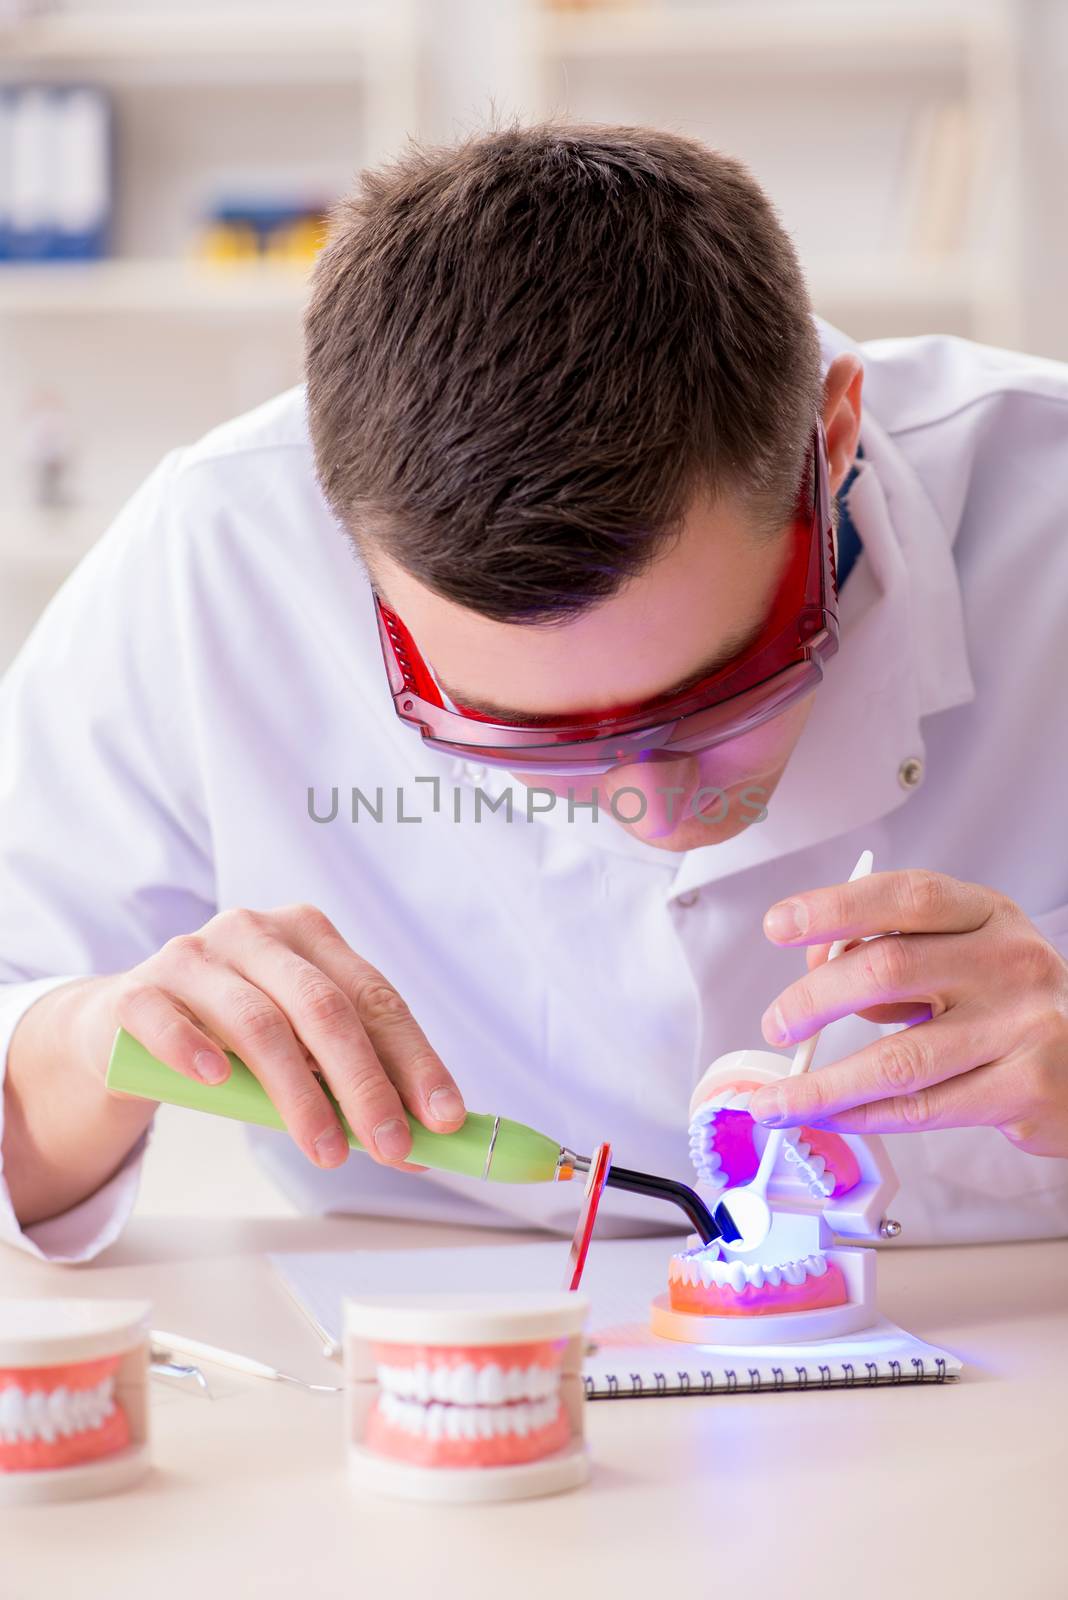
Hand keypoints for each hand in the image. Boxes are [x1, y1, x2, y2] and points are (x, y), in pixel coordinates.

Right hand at [103, 904, 465, 1169]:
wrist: (128, 1024)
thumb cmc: (232, 1037)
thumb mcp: (300, 1050)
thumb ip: (352, 1085)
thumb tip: (422, 1147)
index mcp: (310, 937)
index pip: (376, 998)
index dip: (415, 1060)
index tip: (442, 1118)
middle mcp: (256, 932)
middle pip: (325, 1007)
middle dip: (366, 1083)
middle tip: (391, 1146)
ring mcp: (193, 955)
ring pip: (258, 1022)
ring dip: (299, 1094)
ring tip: (327, 1152)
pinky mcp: (138, 989)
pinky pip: (168, 1018)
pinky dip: (195, 1049)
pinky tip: (220, 1082)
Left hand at [748, 870, 1067, 1157]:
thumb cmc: (1010, 1003)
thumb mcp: (965, 955)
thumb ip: (895, 955)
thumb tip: (814, 973)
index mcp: (987, 914)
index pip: (905, 896)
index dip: (835, 907)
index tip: (779, 925)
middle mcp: (1008, 962)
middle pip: (888, 970)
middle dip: (812, 1000)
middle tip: (776, 1025)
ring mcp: (1021, 1027)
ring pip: (896, 1059)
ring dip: (821, 1084)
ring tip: (774, 1100)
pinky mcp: (1023, 1089)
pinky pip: (921, 1108)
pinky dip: (861, 1115)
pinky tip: (828, 1116)